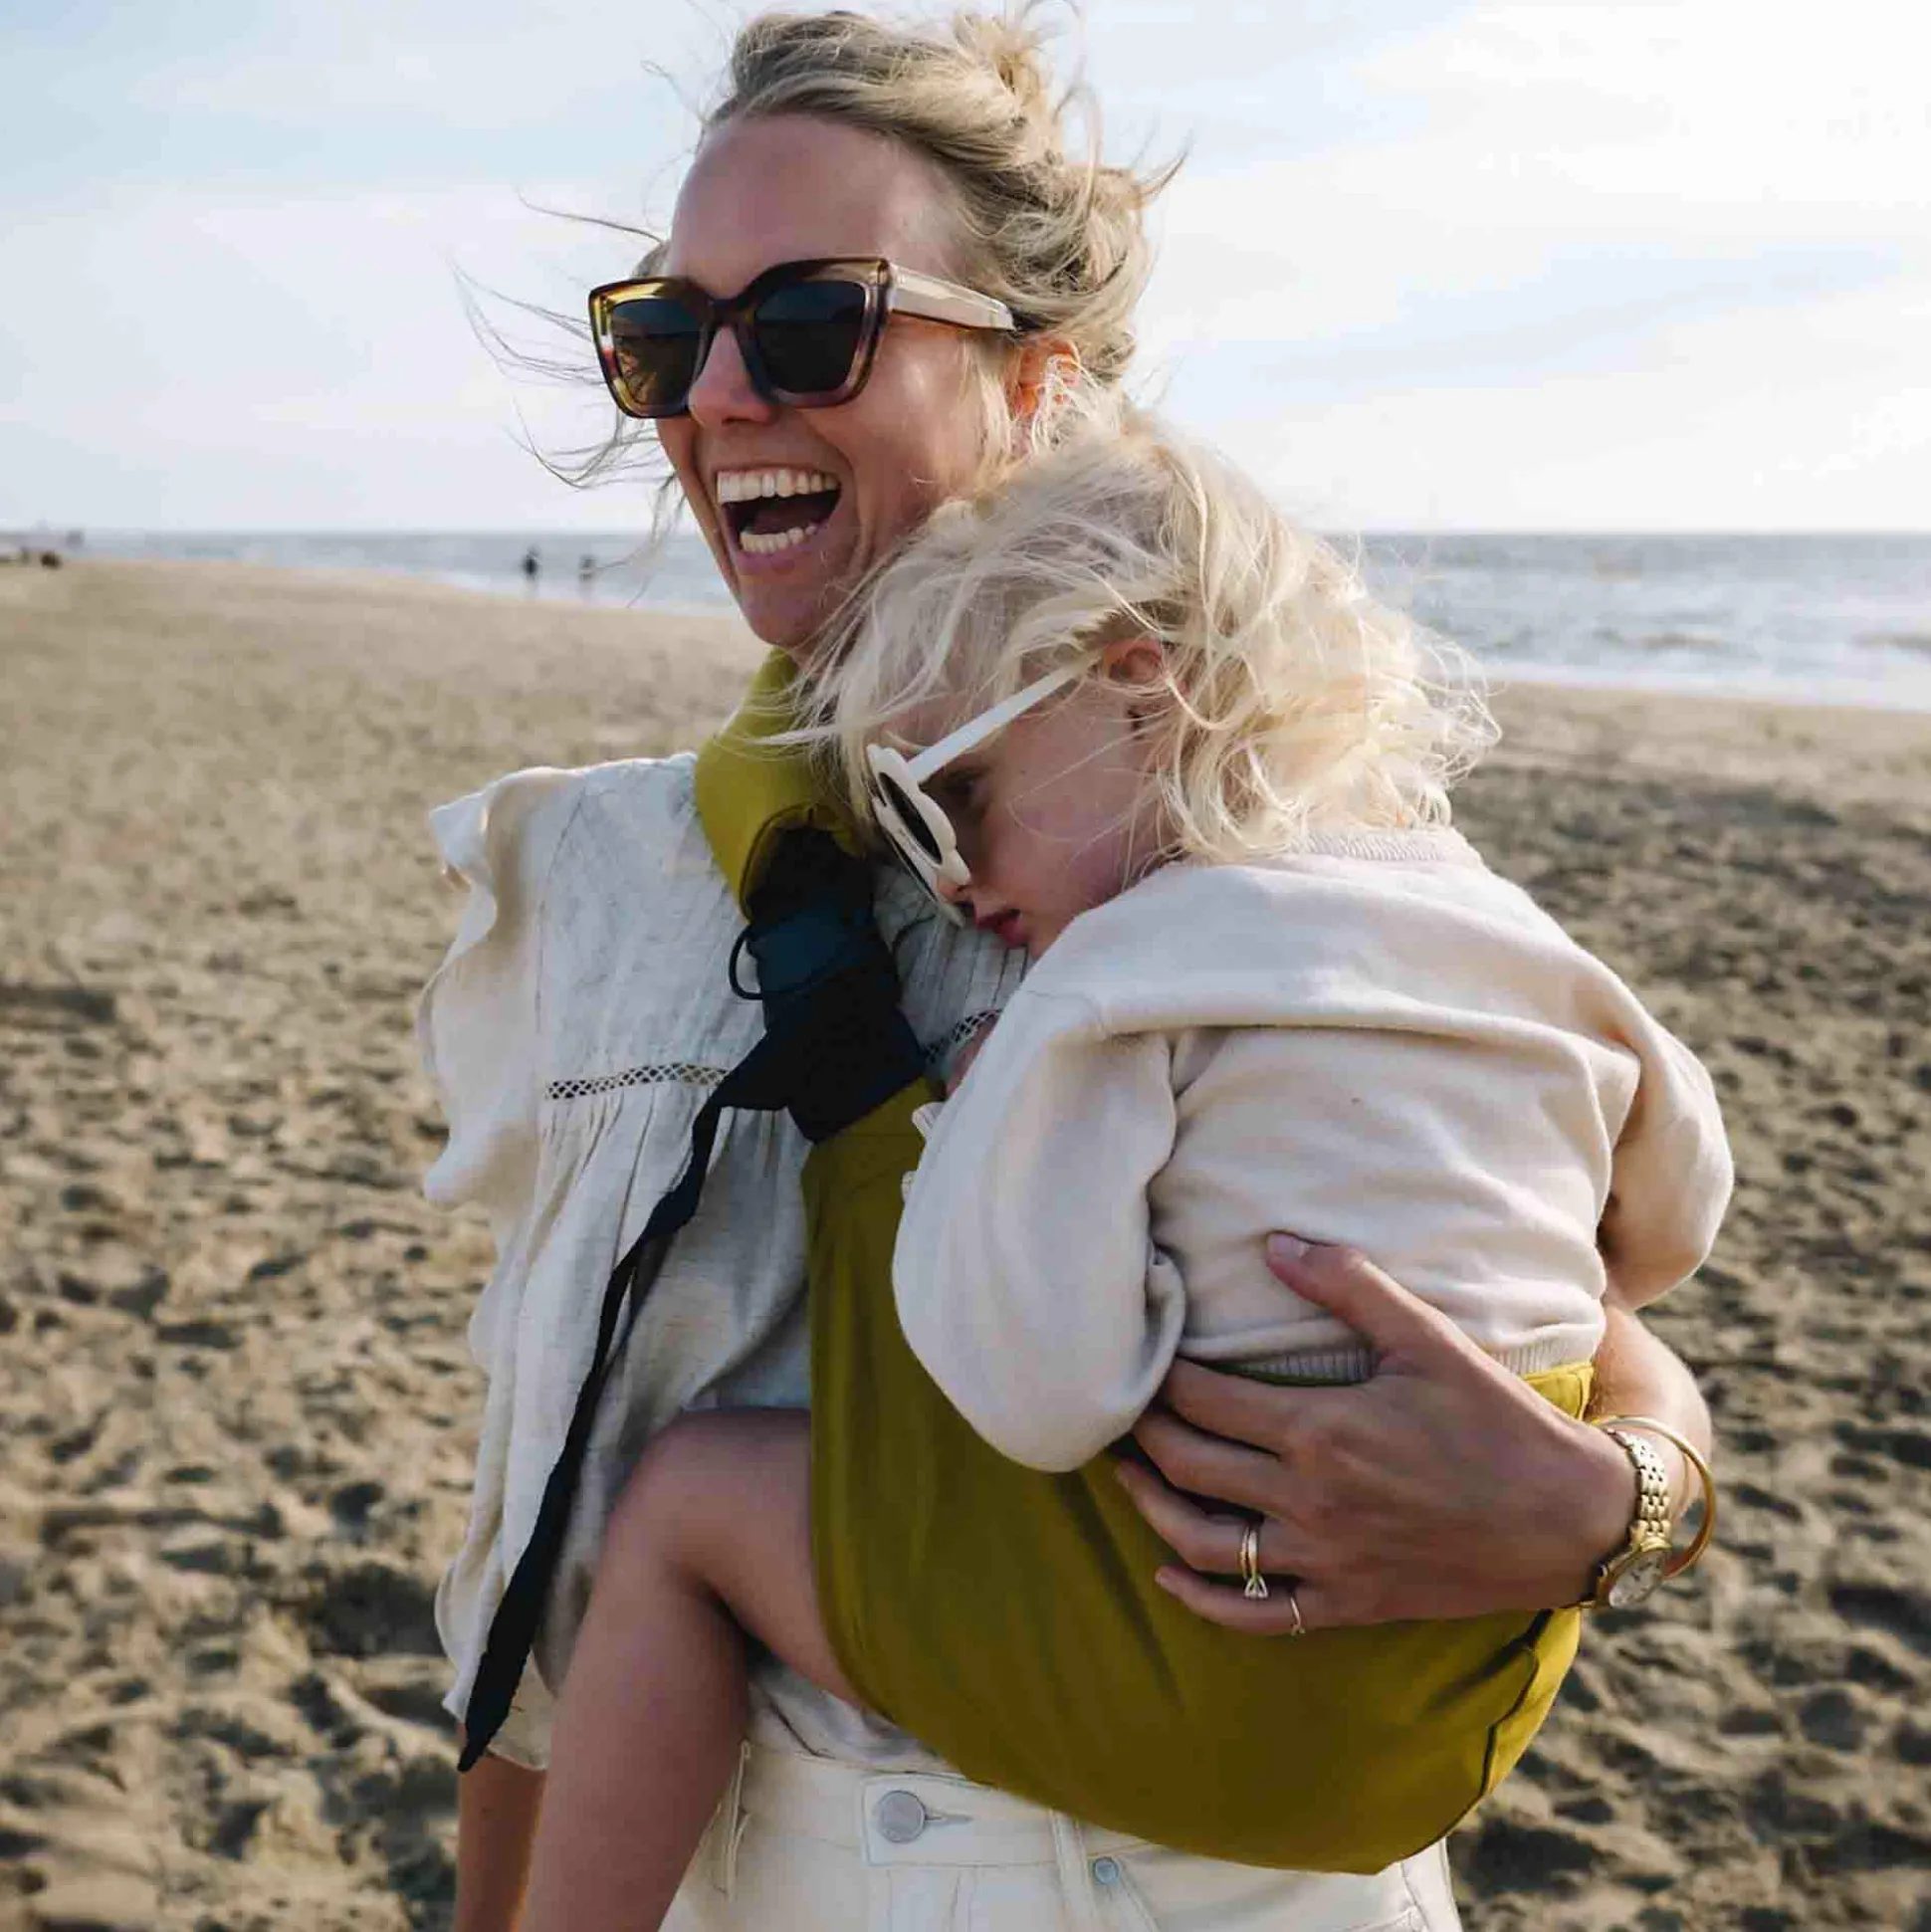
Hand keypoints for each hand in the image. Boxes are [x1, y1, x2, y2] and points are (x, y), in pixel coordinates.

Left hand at [1116, 1236, 1637, 1633]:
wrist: (1568, 1518)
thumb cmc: (1500, 1419)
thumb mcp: (1429, 1338)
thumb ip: (1347, 1284)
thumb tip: (1272, 1241)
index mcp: (1321, 1430)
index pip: (1204, 1399)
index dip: (1163, 1374)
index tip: (1145, 1353)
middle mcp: (1309, 1500)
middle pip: (1189, 1466)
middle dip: (1144, 1433)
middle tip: (1122, 1407)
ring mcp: (1325, 1560)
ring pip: (1204, 1543)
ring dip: (1151, 1510)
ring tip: (1126, 1476)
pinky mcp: (1347, 1603)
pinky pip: (1256, 1614)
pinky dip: (1203, 1600)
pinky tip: (1169, 1575)